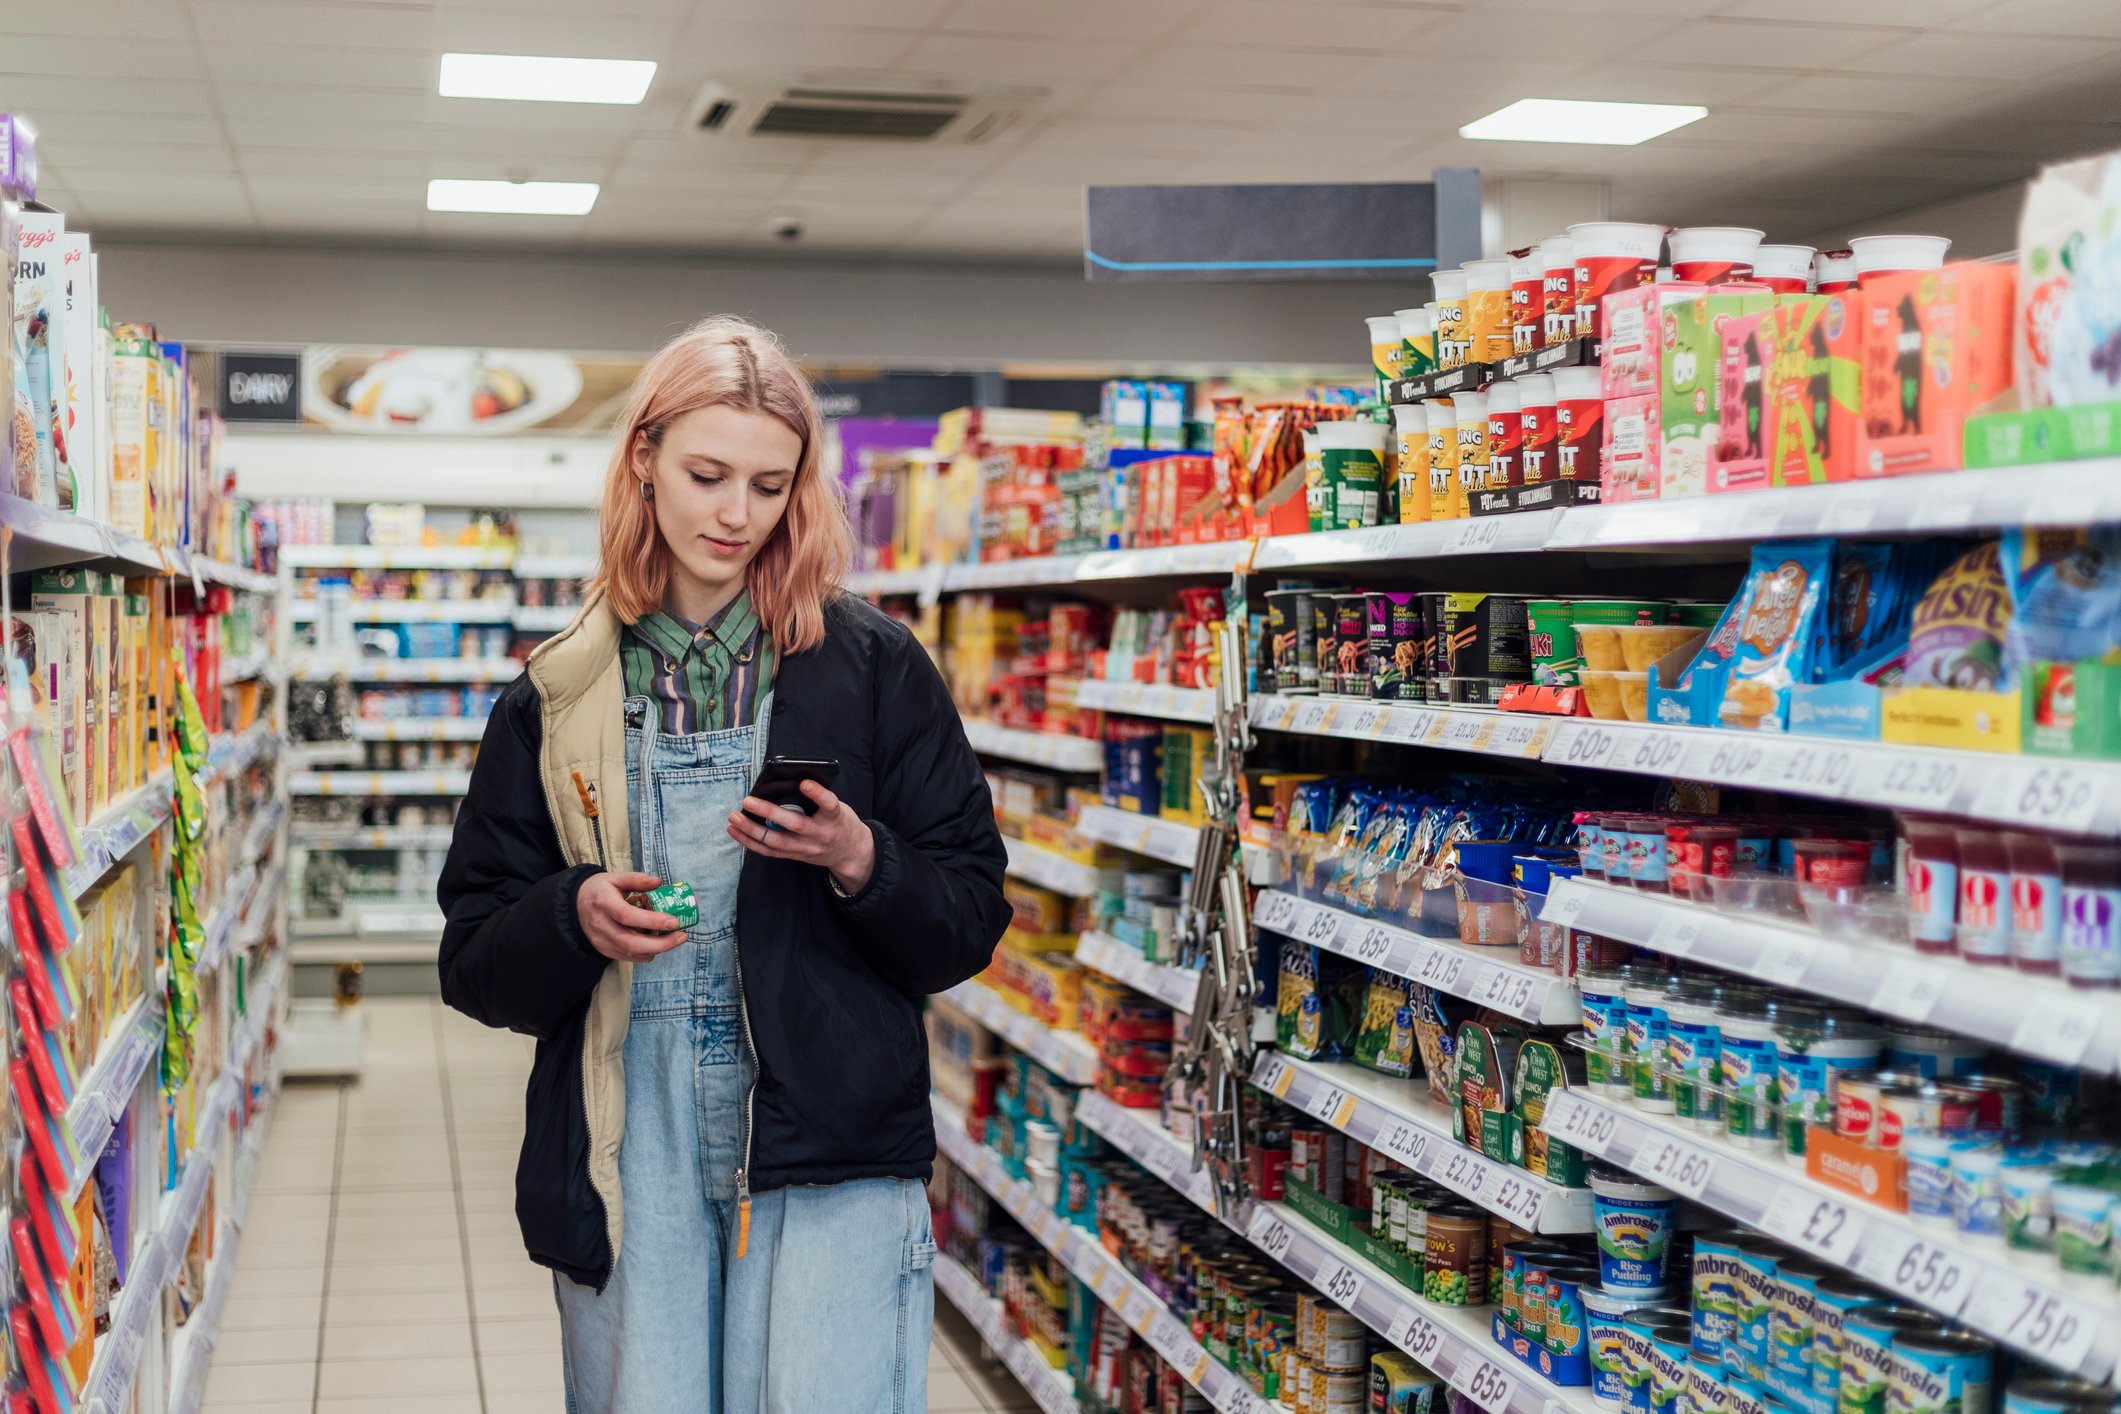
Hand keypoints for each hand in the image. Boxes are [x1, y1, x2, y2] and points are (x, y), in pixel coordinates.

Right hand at [576, 871, 686, 962]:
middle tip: (682, 936)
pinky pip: (628, 956)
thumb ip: (637, 879)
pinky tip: (659, 946)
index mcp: (603, 903)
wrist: (575, 905)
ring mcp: (601, 941)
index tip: (674, 921)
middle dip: (661, 943)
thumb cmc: (600, 890)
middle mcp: (600, 925)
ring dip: (657, 949)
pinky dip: (646, 954)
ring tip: (676, 940)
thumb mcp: (615, 878)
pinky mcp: (604, 950)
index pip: (627, 916)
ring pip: (631, 952)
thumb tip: (659, 882)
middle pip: (631, 941)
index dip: (652, 921)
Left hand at [728, 780, 875, 894]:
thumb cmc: (838, 821)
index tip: (805, 783)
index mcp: (835, 818)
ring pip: (776, 841)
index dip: (818, 794)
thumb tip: (785, 783)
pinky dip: (750, 842)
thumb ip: (816, 799)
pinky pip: (770, 851)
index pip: (828, 804)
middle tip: (748, 801)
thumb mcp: (836, 808)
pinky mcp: (795, 856)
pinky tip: (736, 831)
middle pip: (794, 824)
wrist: (849, 852)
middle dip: (768, 813)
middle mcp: (821, 834)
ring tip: (734, 818)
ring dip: (751, 830)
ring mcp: (806, 848)